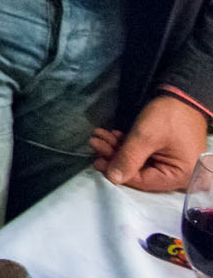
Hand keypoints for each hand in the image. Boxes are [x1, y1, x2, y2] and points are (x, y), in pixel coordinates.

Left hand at [92, 94, 208, 191]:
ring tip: (99, 136)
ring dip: (117, 148)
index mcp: (180, 176)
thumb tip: (112, 179)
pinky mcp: (164, 153)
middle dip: (114, 156)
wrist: (182, 95)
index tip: (97, 162)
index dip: (118, 172)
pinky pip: (142, 154)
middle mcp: (177, 175)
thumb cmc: (169, 116)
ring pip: (137, 162)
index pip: (143, 181)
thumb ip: (128, 158)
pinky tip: (112, 135)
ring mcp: (171, 163)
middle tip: (95, 143)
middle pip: (139, 172)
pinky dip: (126, 145)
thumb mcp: (146, 137)